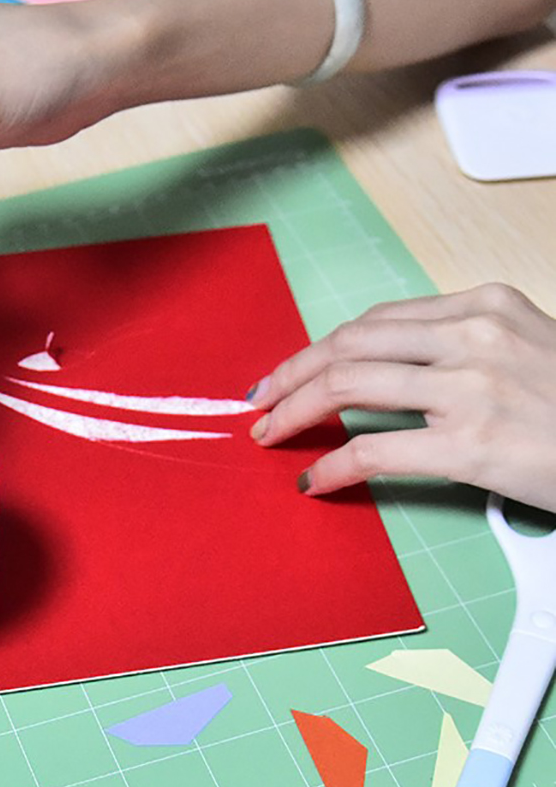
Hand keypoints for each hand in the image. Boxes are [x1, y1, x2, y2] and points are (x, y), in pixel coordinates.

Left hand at [246, 284, 555, 511]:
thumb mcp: (525, 347)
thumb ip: (459, 346)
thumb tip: (384, 367)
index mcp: (483, 305)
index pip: (373, 322)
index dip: (319, 348)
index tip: (290, 370)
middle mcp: (472, 335)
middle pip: (347, 345)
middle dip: (290, 374)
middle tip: (260, 402)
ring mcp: (472, 387)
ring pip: (346, 385)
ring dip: (294, 411)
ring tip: (272, 436)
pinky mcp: (473, 443)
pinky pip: (373, 449)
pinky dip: (332, 465)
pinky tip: (316, 480)